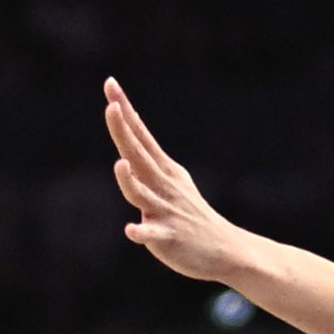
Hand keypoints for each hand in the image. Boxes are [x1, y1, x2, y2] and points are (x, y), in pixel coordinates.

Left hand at [105, 79, 254, 281]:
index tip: (110, 84)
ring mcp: (166, 211)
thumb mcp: (173, 181)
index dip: (125, 110)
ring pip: (142, 194)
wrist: (224, 248)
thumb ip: (147, 163)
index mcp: (163, 170)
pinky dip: (142, 231)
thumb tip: (128, 142)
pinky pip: (152, 234)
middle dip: (124, 131)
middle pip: (138, 155)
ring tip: (120, 164)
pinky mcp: (168, 237)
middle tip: (111, 107)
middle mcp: (163, 185)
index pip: (140, 135)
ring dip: (129, 180)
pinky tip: (131, 229)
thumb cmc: (192, 215)